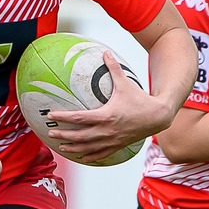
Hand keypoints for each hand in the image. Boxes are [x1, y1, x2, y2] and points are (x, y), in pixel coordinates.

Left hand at [41, 52, 170, 162]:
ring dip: (72, 147)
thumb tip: (105, 52)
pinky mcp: (117, 146)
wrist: (157, 117)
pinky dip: (89, 156)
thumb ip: (113, 68)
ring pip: (87, 148)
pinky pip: (100, 154)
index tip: (51, 115)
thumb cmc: (140, 99)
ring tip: (60, 146)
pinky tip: (80, 157)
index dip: (63, 117)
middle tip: (50, 132)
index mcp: (106, 116)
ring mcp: (112, 140)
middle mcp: (107, 131)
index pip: (79, 118)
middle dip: (63, 135)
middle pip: (79, 136)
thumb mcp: (125, 83)